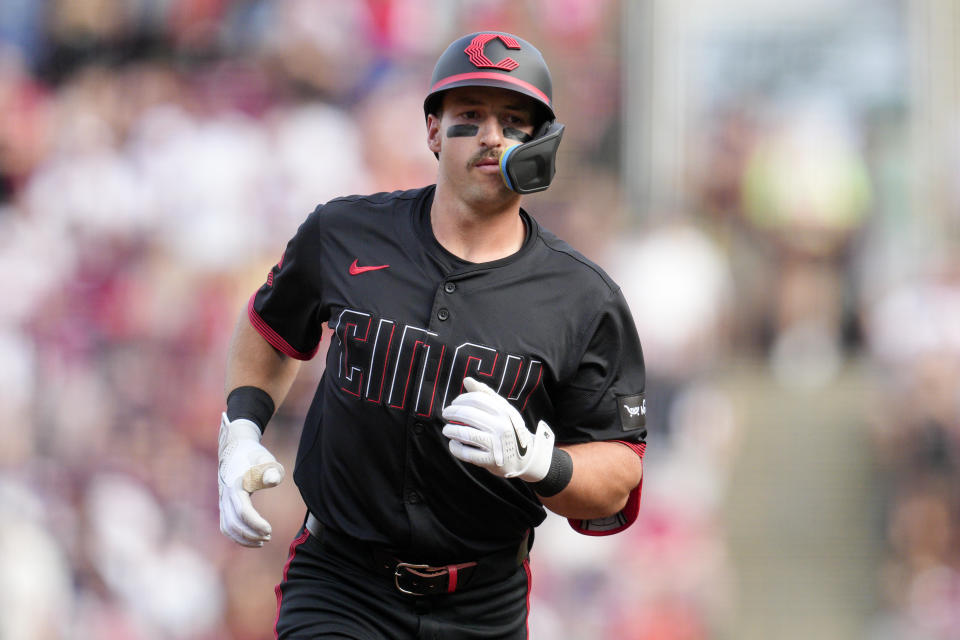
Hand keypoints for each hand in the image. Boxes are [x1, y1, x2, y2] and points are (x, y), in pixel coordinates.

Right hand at [217, 413, 284, 546]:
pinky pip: (226, 526)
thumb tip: (273, 481)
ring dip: (244, 538)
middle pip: (233, 523)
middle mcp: (226, 496)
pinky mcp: (223, 505)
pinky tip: (253, 538)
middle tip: (269, 537)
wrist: (235, 449)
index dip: (256, 524)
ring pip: (227, 527)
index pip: (243, 512)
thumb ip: (271, 470)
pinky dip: (237, 536)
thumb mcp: (265, 458)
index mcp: (236, 485)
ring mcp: (222, 501)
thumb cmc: (254, 455)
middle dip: (251, 534)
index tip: (270, 530)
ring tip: (263, 541)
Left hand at [441, 377, 554, 481]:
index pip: (476, 399)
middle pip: (468, 414)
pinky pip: (466, 453)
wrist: (525, 458)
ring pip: (465, 434)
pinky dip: (455, 447)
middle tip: (446, 414)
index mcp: (504, 412)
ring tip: (447, 430)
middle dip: (452, 412)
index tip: (454, 403)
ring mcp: (496, 444)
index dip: (461, 399)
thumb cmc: (509, 429)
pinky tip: (453, 443)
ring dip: (451, 430)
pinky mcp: (490, 460)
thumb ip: (485, 394)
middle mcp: (502, 427)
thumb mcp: (503, 410)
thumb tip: (467, 380)